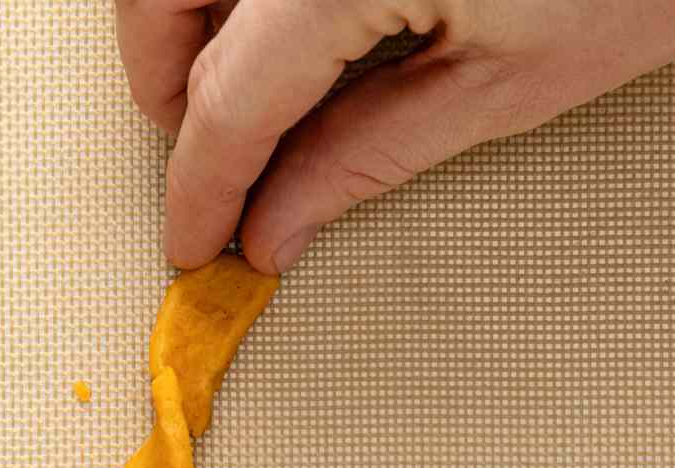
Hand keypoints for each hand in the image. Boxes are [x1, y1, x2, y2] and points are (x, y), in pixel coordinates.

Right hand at [120, 0, 674, 271]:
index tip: (193, 239)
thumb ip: (369, 154)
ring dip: (193, 20)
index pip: (227, 96)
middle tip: (204, 163)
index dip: (199, 183)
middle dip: (163, 84)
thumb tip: (280, 219)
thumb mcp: (511, 81)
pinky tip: (278, 22)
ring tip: (238, 92)